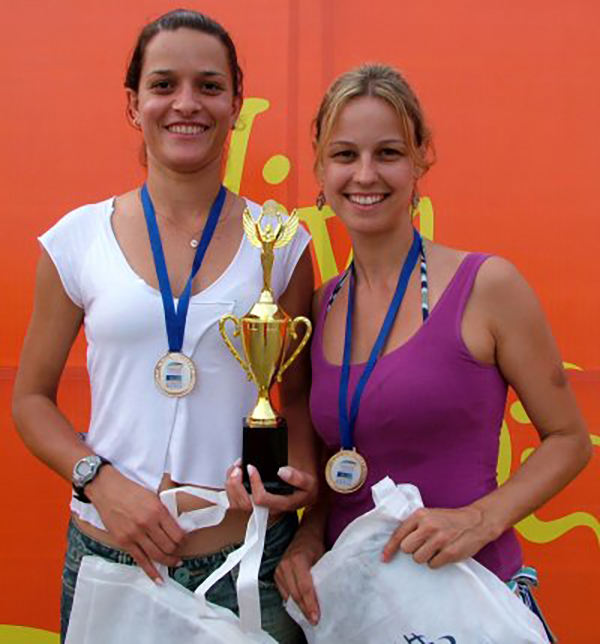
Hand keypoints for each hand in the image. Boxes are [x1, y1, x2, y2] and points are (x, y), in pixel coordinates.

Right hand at [86, 466, 185, 582]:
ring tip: (174, 563)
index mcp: (157, 511)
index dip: (184, 540)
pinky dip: (150, 571)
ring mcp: (135, 534)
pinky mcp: (124, 542)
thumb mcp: (153, 497)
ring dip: (168, 561)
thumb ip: (163, 513)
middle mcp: (147, 524)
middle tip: (181, 553)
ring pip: (156, 555)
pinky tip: (158, 578)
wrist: (107, 490)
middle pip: (169, 546)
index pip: (177, 533)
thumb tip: (175, 527)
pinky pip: (140, 560)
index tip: (185, 541)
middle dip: (177, 552)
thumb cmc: (130, 491)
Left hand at [225, 461, 317, 512]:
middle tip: (238, 468)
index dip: (254, 483)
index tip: (252, 467)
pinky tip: (233, 475)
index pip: (261, 499)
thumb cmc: (304, 490)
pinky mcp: (252, 505)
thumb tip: (282, 471)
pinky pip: (235, 502)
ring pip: (236, 504)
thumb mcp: (309, 483)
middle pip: (244, 504)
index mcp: (281, 504)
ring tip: (234, 468)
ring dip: (231, 485)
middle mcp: (267, 510)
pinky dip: (229, 488)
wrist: (303, 497)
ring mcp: (258, 509)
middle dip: (236, 484)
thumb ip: (298, 478)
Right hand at [275, 529, 324, 624]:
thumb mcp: (322, 559)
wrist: (305, 535)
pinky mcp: (276, 574)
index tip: (316, 618)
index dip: (310, 605)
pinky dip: (291, 601)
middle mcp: (286, 565)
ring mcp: (279, 569)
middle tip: (313, 621)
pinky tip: (299, 608)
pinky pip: (283, 593)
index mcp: (298, 560)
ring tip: (307, 617)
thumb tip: (325, 599)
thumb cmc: (315, 546)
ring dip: (298, 608)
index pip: (305, 588)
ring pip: (288, 595)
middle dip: (305, 610)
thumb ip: (321, 576)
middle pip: (295, 594)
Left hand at [382, 505, 494, 567]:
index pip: (398, 534)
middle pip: (406, 549)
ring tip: (435, 548)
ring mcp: (439, 540)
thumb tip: (396, 543)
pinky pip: (432, 565)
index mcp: (420, 515)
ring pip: (418, 559)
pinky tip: (444, 553)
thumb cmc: (448, 520)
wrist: (476, 521)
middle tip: (423, 545)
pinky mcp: (449, 553)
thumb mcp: (429, 515)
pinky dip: (436, 562)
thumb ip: (414, 525)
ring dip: (425, 557)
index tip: (384, 558)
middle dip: (412, 550)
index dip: (389, 548)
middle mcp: (428, 526)